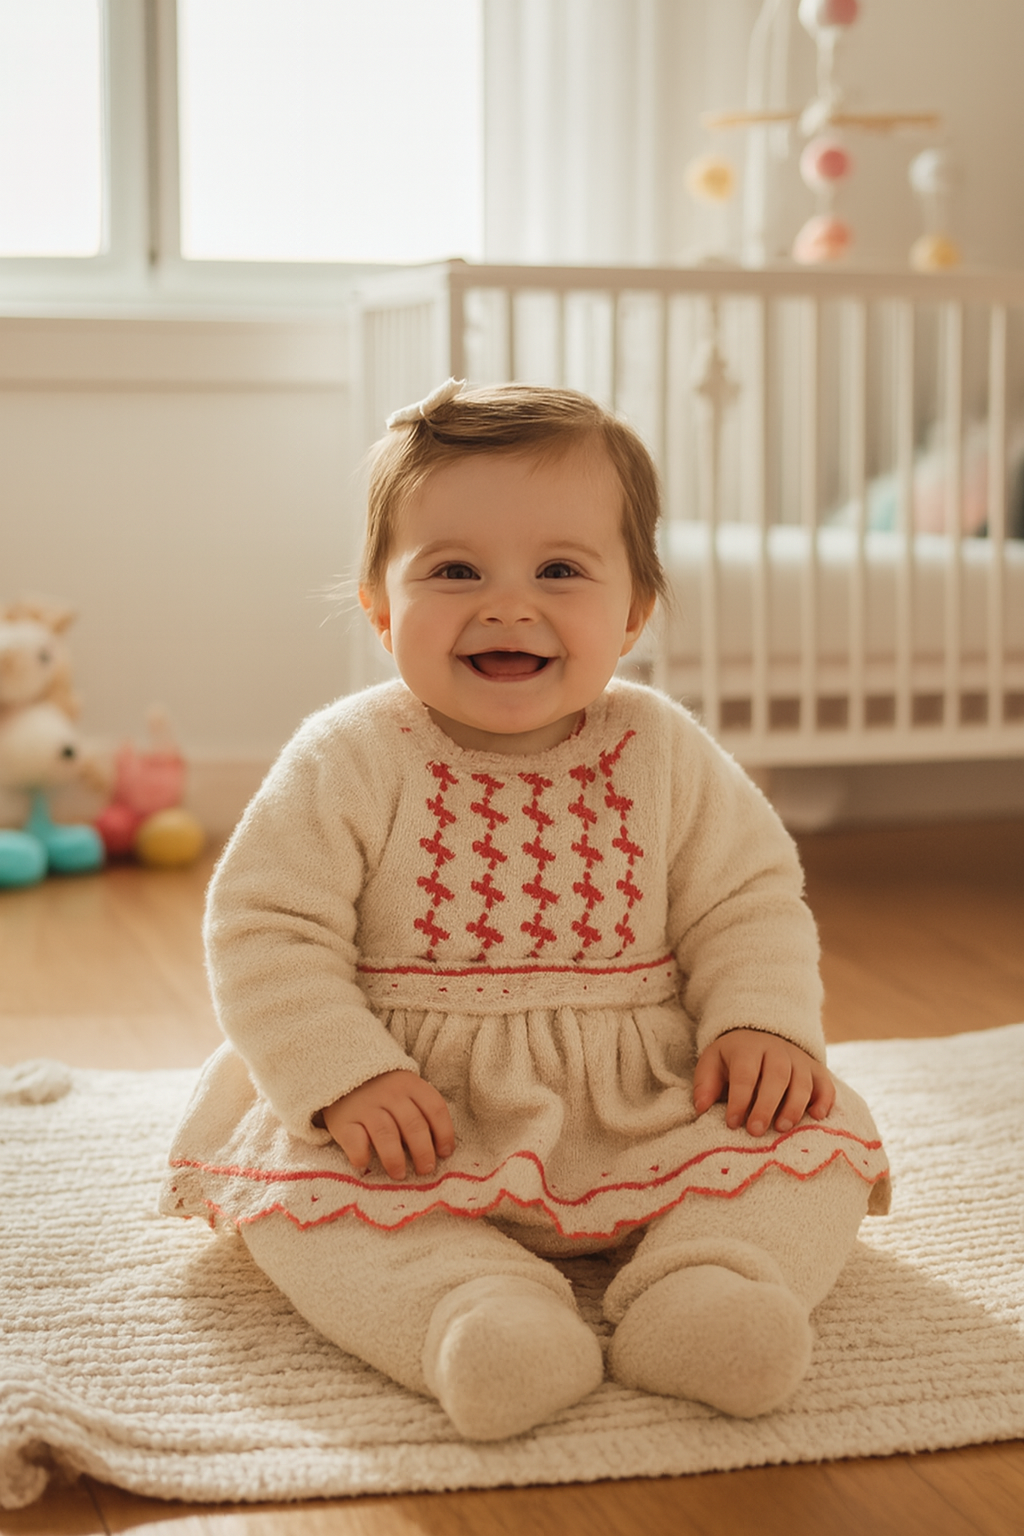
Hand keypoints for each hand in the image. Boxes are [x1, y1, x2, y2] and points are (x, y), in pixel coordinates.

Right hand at [321, 1069, 454, 1179]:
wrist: (343, 1076)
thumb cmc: (384, 1092)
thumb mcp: (406, 1091)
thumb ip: (422, 1112)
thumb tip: (440, 1150)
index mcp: (410, 1085)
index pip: (435, 1108)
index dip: (444, 1133)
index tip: (445, 1153)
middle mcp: (389, 1094)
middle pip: (413, 1125)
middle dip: (423, 1152)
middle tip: (425, 1170)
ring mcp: (365, 1106)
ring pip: (386, 1135)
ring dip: (395, 1159)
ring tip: (399, 1174)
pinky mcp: (343, 1121)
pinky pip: (355, 1141)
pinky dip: (362, 1155)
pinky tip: (366, 1164)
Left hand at [692, 1028, 834, 1137]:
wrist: (761, 1033)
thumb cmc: (733, 1057)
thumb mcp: (713, 1061)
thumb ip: (705, 1083)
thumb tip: (701, 1108)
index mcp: (748, 1048)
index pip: (745, 1073)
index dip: (739, 1098)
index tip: (732, 1122)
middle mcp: (777, 1050)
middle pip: (776, 1076)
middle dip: (766, 1105)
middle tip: (756, 1131)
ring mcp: (799, 1059)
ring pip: (802, 1081)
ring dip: (794, 1106)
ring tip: (781, 1128)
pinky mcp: (816, 1069)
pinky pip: (825, 1084)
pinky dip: (824, 1100)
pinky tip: (816, 1116)